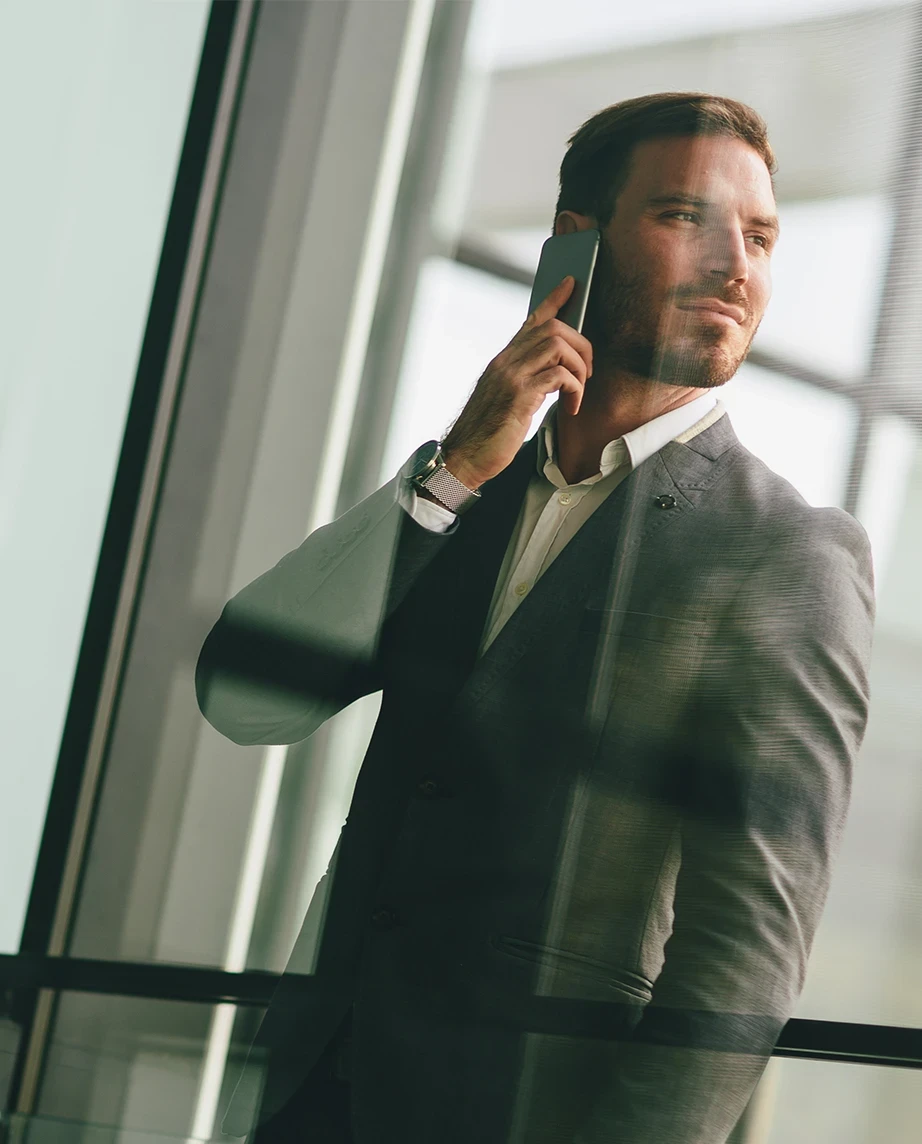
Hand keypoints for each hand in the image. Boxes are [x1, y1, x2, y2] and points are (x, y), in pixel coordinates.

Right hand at [441, 276, 592, 490]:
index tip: (570, 284)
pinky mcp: (520, 396)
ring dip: (580, 366)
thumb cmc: (486, 435)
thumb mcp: (504, 400)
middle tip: (587, 371)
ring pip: (558, 346)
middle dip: (581, 344)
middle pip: (553, 328)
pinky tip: (571, 408)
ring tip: (579, 391)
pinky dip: (574, 389)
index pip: (531, 320)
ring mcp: (511, 377)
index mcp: (502, 362)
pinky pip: (559, 376)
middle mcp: (505, 362)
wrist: (463, 458)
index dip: (554, 299)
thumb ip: (523, 382)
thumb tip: (551, 376)